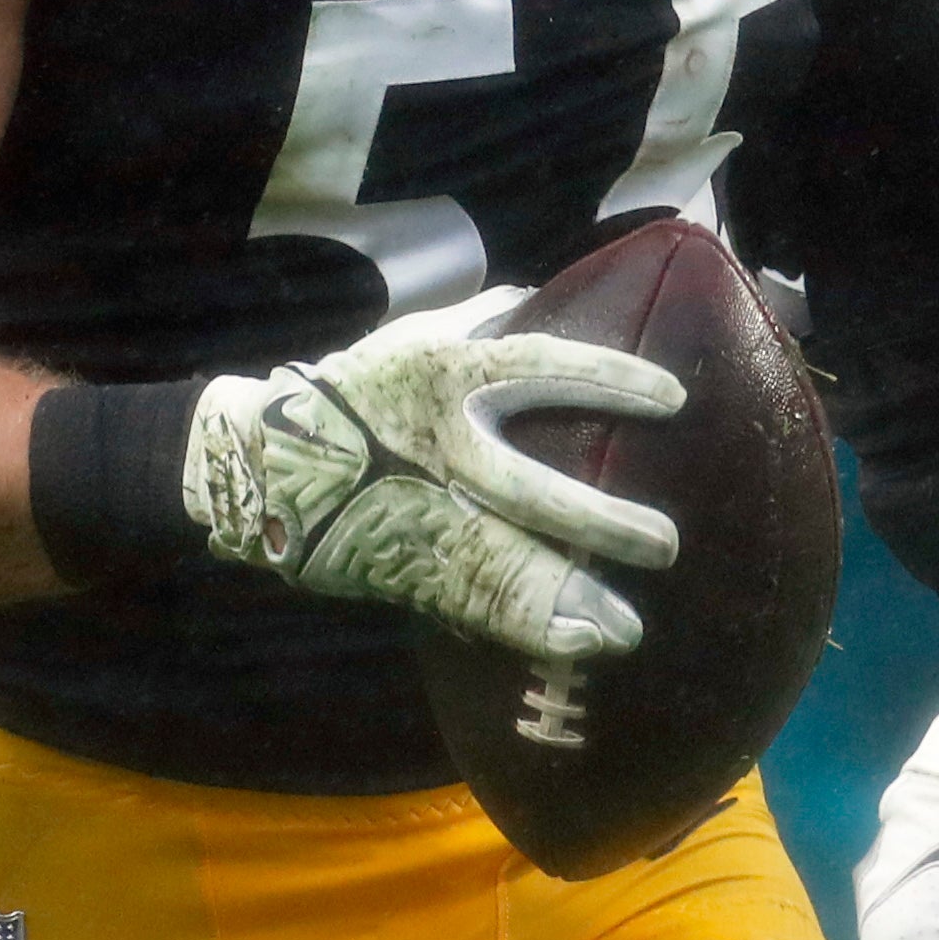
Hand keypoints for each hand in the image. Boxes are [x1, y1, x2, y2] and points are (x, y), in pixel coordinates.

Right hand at [180, 286, 682, 658]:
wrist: (264, 459)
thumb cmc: (358, 388)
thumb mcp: (416, 337)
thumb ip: (484, 319)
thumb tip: (541, 296)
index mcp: (448, 377)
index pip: (543, 368)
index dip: (609, 382)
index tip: (673, 398)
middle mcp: (441, 448)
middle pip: (527, 490)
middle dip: (597, 521)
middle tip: (664, 544)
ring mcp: (421, 513)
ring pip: (500, 562)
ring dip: (566, 599)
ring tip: (626, 630)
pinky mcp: (404, 561)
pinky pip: (470, 601)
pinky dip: (525, 625)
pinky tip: (577, 643)